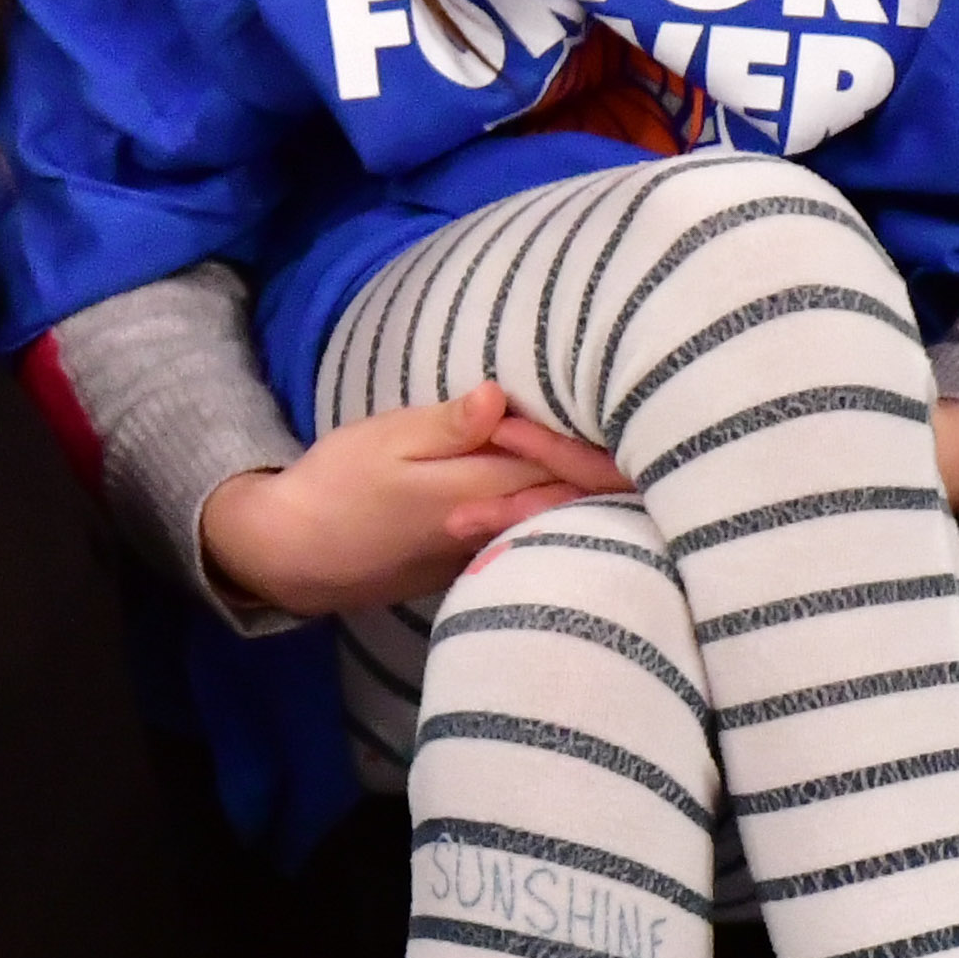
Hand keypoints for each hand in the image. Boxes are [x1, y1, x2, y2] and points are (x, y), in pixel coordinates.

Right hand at [194, 384, 634, 621]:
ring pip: (554, 518)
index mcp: (477, 486)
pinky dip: (559, 512)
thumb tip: (500, 397)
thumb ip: (447, 425)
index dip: (597, 443)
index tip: (640, 418)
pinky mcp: (473, 559)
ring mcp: (486, 548)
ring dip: (592, 498)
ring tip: (633, 476)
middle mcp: (494, 524)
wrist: (298, 555)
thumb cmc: (337, 486)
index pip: (556, 460)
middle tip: (660, 450)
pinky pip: (533, 532)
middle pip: (568, 495)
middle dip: (611, 476)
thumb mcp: (384, 441)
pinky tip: (577, 502)